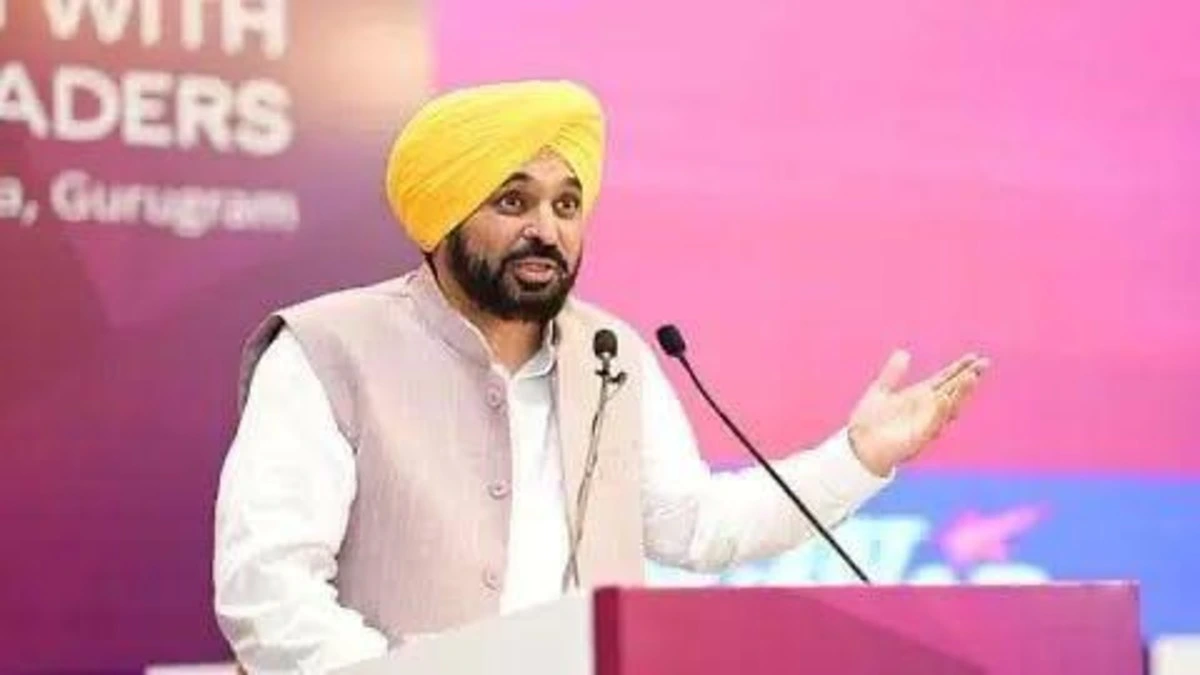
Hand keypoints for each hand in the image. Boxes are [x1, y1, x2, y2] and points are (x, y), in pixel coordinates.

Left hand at [847, 349, 988, 476]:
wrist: (856, 447)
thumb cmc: (868, 422)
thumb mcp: (880, 391)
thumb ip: (892, 373)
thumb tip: (904, 353)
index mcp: (919, 397)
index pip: (945, 380)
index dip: (959, 368)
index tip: (974, 356)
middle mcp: (926, 410)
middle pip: (953, 391)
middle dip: (968, 378)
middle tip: (984, 363)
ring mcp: (925, 424)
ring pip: (949, 407)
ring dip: (961, 393)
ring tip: (971, 377)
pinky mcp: (918, 439)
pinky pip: (932, 424)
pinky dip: (939, 412)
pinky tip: (945, 398)